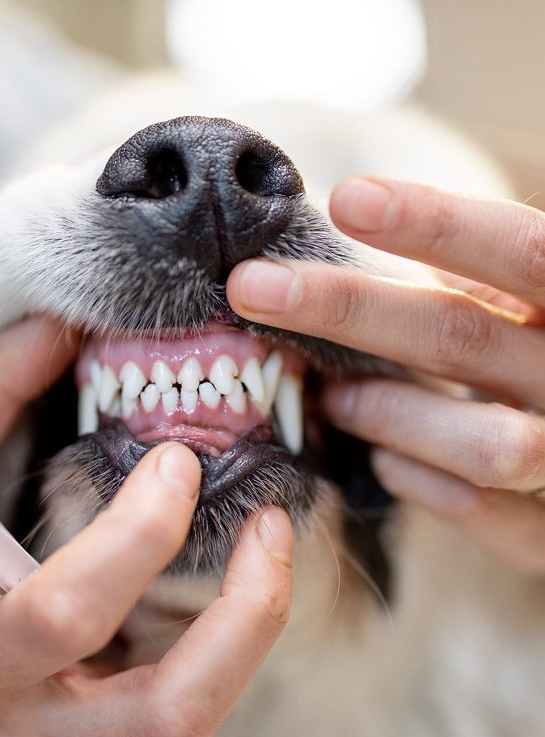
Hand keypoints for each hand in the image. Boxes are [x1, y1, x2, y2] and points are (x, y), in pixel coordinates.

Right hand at [0, 317, 293, 736]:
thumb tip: (62, 325)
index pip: (62, 616)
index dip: (136, 536)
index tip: (175, 460)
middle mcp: (17, 727)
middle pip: (169, 713)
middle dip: (246, 618)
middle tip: (273, 525)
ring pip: (194, 720)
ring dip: (249, 630)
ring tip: (267, 542)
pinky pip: (179, 712)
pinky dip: (214, 645)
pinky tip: (208, 583)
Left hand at [228, 177, 544, 572]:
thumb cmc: (543, 359)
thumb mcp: (522, 307)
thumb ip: (471, 276)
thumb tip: (350, 217)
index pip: (524, 249)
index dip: (438, 223)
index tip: (345, 199)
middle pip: (463, 337)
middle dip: (347, 310)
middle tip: (250, 287)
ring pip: (480, 442)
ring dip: (386, 413)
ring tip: (332, 398)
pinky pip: (476, 509)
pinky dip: (416, 478)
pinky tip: (380, 459)